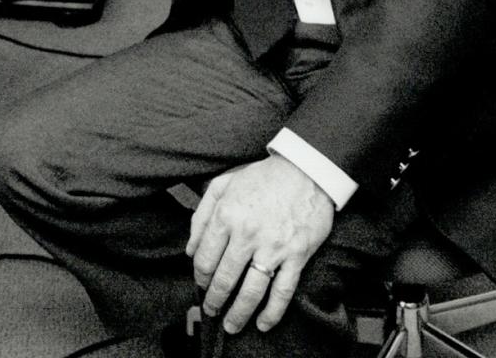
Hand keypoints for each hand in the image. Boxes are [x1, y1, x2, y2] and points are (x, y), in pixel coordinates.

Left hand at [186, 154, 334, 334]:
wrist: (307, 171)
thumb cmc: (263, 177)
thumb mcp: (223, 184)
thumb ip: (201, 215)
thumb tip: (189, 249)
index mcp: (226, 215)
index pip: (205, 258)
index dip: (200, 276)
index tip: (201, 284)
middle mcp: (247, 234)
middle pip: (225, 279)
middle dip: (214, 300)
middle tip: (210, 310)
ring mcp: (273, 247)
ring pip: (251, 291)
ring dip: (238, 313)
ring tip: (231, 325)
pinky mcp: (297, 255)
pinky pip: (283, 291)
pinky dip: (273, 312)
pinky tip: (264, 324)